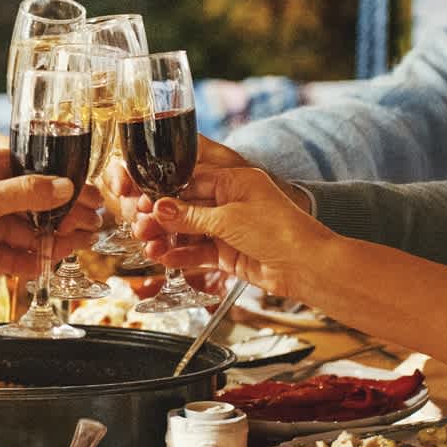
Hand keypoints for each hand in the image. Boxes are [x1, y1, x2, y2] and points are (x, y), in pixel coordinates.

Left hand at [0, 168, 87, 295]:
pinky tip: (51, 262)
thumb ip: (24, 193)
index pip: (23, 167)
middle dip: (58, 213)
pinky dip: (31, 260)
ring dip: (51, 238)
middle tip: (89, 220)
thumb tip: (62, 187)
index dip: (54, 179)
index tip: (81, 189)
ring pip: (23, 231)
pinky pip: (11, 256)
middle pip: (28, 203)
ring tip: (79, 243)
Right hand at [124, 162, 336, 301]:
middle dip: (162, 217)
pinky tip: (166, 259)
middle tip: (141, 225)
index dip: (165, 192)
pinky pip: (199, 252)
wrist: (306, 266)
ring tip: (150, 246)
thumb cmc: (278, 230)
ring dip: (169, 238)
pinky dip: (183, 256)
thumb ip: (191, 215)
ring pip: (190, 232)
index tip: (143, 200)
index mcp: (233, 181)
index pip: (190, 180)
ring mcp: (228, 228)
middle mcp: (229, 202)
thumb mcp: (229, 218)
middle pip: (186, 207)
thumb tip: (160, 207)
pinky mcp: (228, 252)